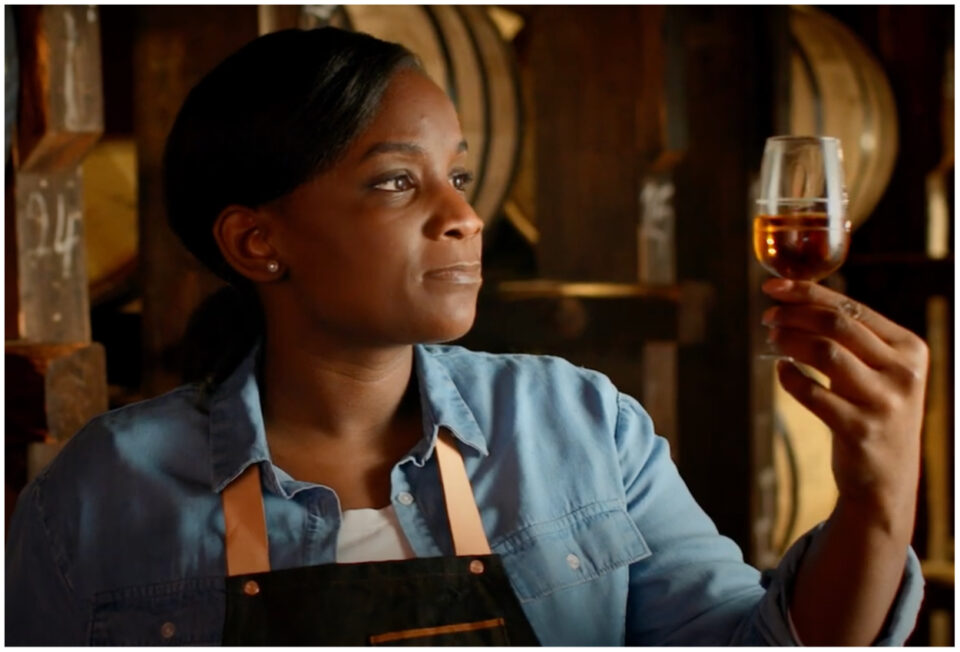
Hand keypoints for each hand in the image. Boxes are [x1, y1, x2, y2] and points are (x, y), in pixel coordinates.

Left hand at [761, 278, 927, 530]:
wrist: (886, 481)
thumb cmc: (873, 412)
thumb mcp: (879, 372)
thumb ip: (852, 338)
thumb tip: (797, 299)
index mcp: (910, 348)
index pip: (852, 308)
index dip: (807, 293)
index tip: (772, 287)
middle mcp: (903, 373)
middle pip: (837, 324)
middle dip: (794, 314)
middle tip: (767, 318)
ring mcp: (884, 403)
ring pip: (825, 352)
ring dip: (790, 341)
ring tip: (772, 340)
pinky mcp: (860, 430)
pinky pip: (812, 393)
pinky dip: (789, 378)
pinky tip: (781, 372)